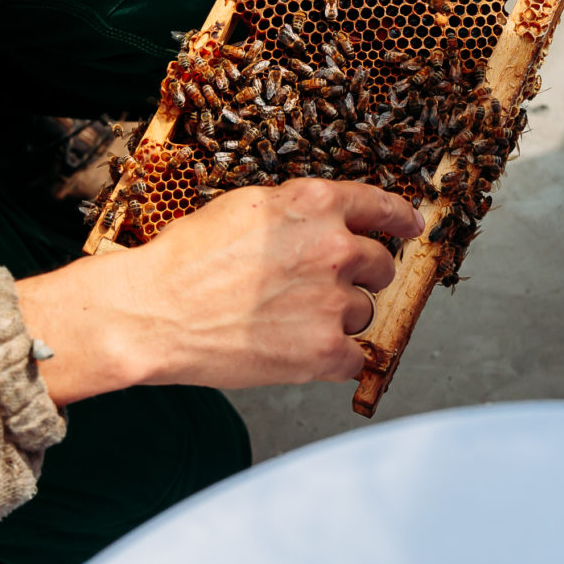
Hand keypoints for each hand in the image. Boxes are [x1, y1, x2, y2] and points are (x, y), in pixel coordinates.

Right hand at [12, 180, 417, 404]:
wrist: (153, 313)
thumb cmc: (186, 259)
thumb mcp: (246, 208)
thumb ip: (298, 212)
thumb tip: (328, 222)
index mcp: (315, 204)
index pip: (381, 207)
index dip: (400, 219)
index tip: (410, 227)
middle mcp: (334, 248)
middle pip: (380, 263)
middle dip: (359, 275)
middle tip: (322, 286)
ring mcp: (332, 301)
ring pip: (365, 311)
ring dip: (339, 317)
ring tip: (289, 319)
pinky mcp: (323, 350)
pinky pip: (355, 358)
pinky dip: (335, 359)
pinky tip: (302, 352)